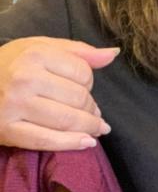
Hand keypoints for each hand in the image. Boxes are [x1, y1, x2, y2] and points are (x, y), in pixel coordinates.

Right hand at [0, 37, 117, 150]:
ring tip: (96, 128)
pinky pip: (45, 140)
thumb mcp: (42, 47)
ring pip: (67, 120)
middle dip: (91, 108)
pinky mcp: (6, 130)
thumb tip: (113, 54)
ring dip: (89, 126)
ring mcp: (14, 106)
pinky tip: (87, 142)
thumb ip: (79, 51)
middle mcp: (25, 79)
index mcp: (36, 54)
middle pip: (78, 98)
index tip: (85, 87)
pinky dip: (71, 143)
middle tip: (93, 112)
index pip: (83, 72)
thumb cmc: (11, 63)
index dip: (90, 82)